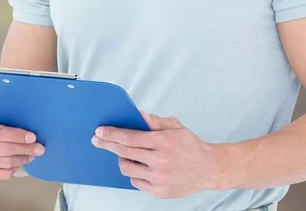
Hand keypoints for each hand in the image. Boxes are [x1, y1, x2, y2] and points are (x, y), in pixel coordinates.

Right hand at [0, 115, 44, 182]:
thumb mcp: (0, 118)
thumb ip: (11, 121)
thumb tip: (32, 132)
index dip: (17, 136)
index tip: (33, 137)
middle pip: (2, 149)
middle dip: (24, 148)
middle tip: (39, 148)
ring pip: (4, 162)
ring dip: (22, 159)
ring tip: (32, 155)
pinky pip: (2, 174)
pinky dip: (14, 168)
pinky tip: (20, 162)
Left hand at [91, 110, 221, 198]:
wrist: (208, 169)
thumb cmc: (190, 145)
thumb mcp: (175, 126)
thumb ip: (154, 121)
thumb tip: (138, 115)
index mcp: (163, 142)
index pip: (130, 137)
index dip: (112, 133)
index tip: (101, 131)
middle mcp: (160, 161)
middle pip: (125, 152)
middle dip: (108, 144)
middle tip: (97, 140)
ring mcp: (159, 178)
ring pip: (127, 168)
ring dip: (121, 159)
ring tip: (124, 153)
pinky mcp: (159, 192)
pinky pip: (136, 181)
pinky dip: (134, 172)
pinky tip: (138, 165)